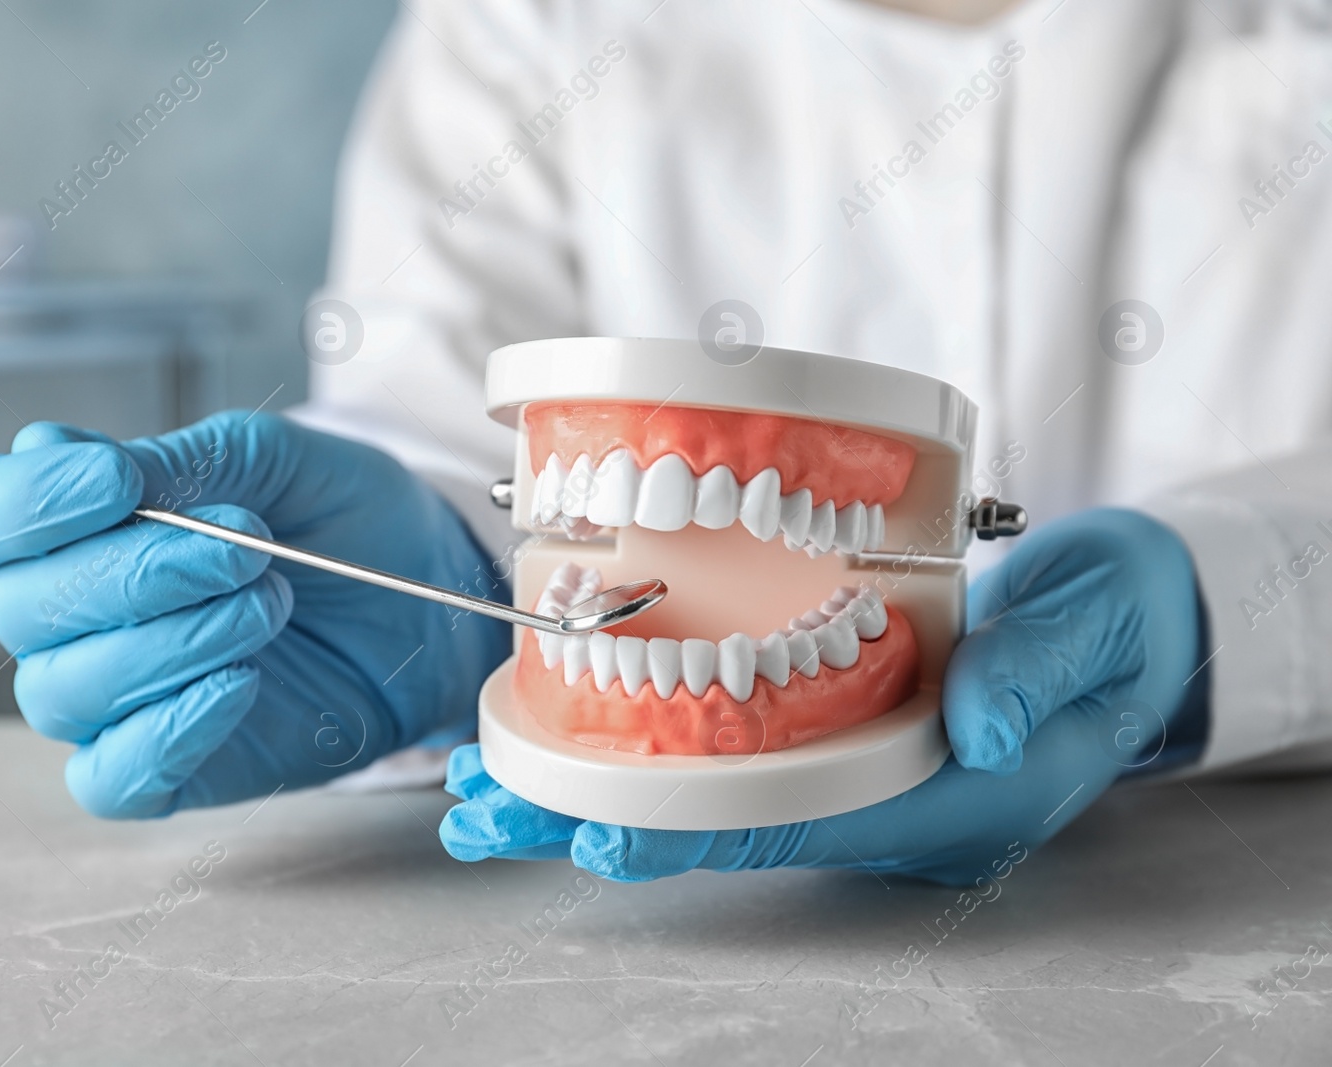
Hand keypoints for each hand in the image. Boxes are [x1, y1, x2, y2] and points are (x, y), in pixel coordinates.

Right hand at [0, 412, 508, 816]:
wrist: (430, 599)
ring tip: (271, 601)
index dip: (18, 504)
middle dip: (137, 570)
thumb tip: (46, 446)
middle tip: (245, 546)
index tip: (117, 481)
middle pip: (19, 608)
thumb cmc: (343, 520)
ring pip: (63, 690)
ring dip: (174, 639)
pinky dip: (165, 730)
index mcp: (71, 528)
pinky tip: (239, 684)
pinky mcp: (164, 771)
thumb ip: (172, 459)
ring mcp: (112, 701)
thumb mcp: (273, 460)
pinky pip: (109, 776)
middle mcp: (69, 617)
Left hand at [439, 508, 1209, 883]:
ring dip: (598, 791)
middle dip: (600, 819)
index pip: (796, 825)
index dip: (690, 830)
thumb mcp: (1101, 628)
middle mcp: (883, 800)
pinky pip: (727, 757)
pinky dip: (646, 751)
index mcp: (946, 796)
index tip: (592, 826)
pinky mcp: (836, 730)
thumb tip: (983, 718)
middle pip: (721, 825)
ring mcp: (854, 772)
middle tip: (488, 807)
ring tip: (493, 783)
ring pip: (707, 797)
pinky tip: (572, 735)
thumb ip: (1042, 667)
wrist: (1134, 623)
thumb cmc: (1120, 623)